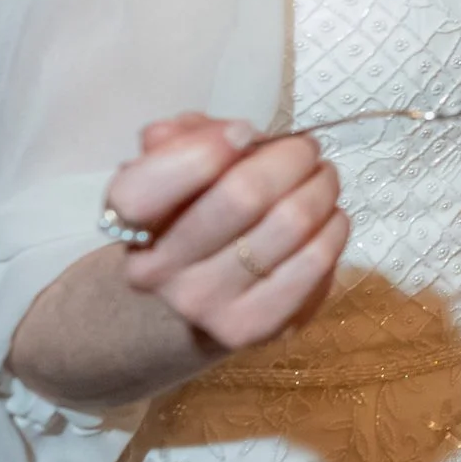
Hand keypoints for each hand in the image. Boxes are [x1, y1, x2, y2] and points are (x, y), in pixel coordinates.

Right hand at [105, 116, 349, 354]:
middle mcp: (157, 270)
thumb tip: (227, 134)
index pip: (148, 187)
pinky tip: (329, 218)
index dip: (205, 148)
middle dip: (290, 156)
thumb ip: (187, 140)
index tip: (243, 133)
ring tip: (322, 178)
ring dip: (321, 187)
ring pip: (291, 223)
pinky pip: (314, 262)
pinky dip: (334, 228)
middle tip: (306, 148)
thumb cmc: (184, 221)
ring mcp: (205, 304)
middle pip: (243, 195)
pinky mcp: (252, 327)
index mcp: (126, 222)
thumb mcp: (170, 173)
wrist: (179, 310)